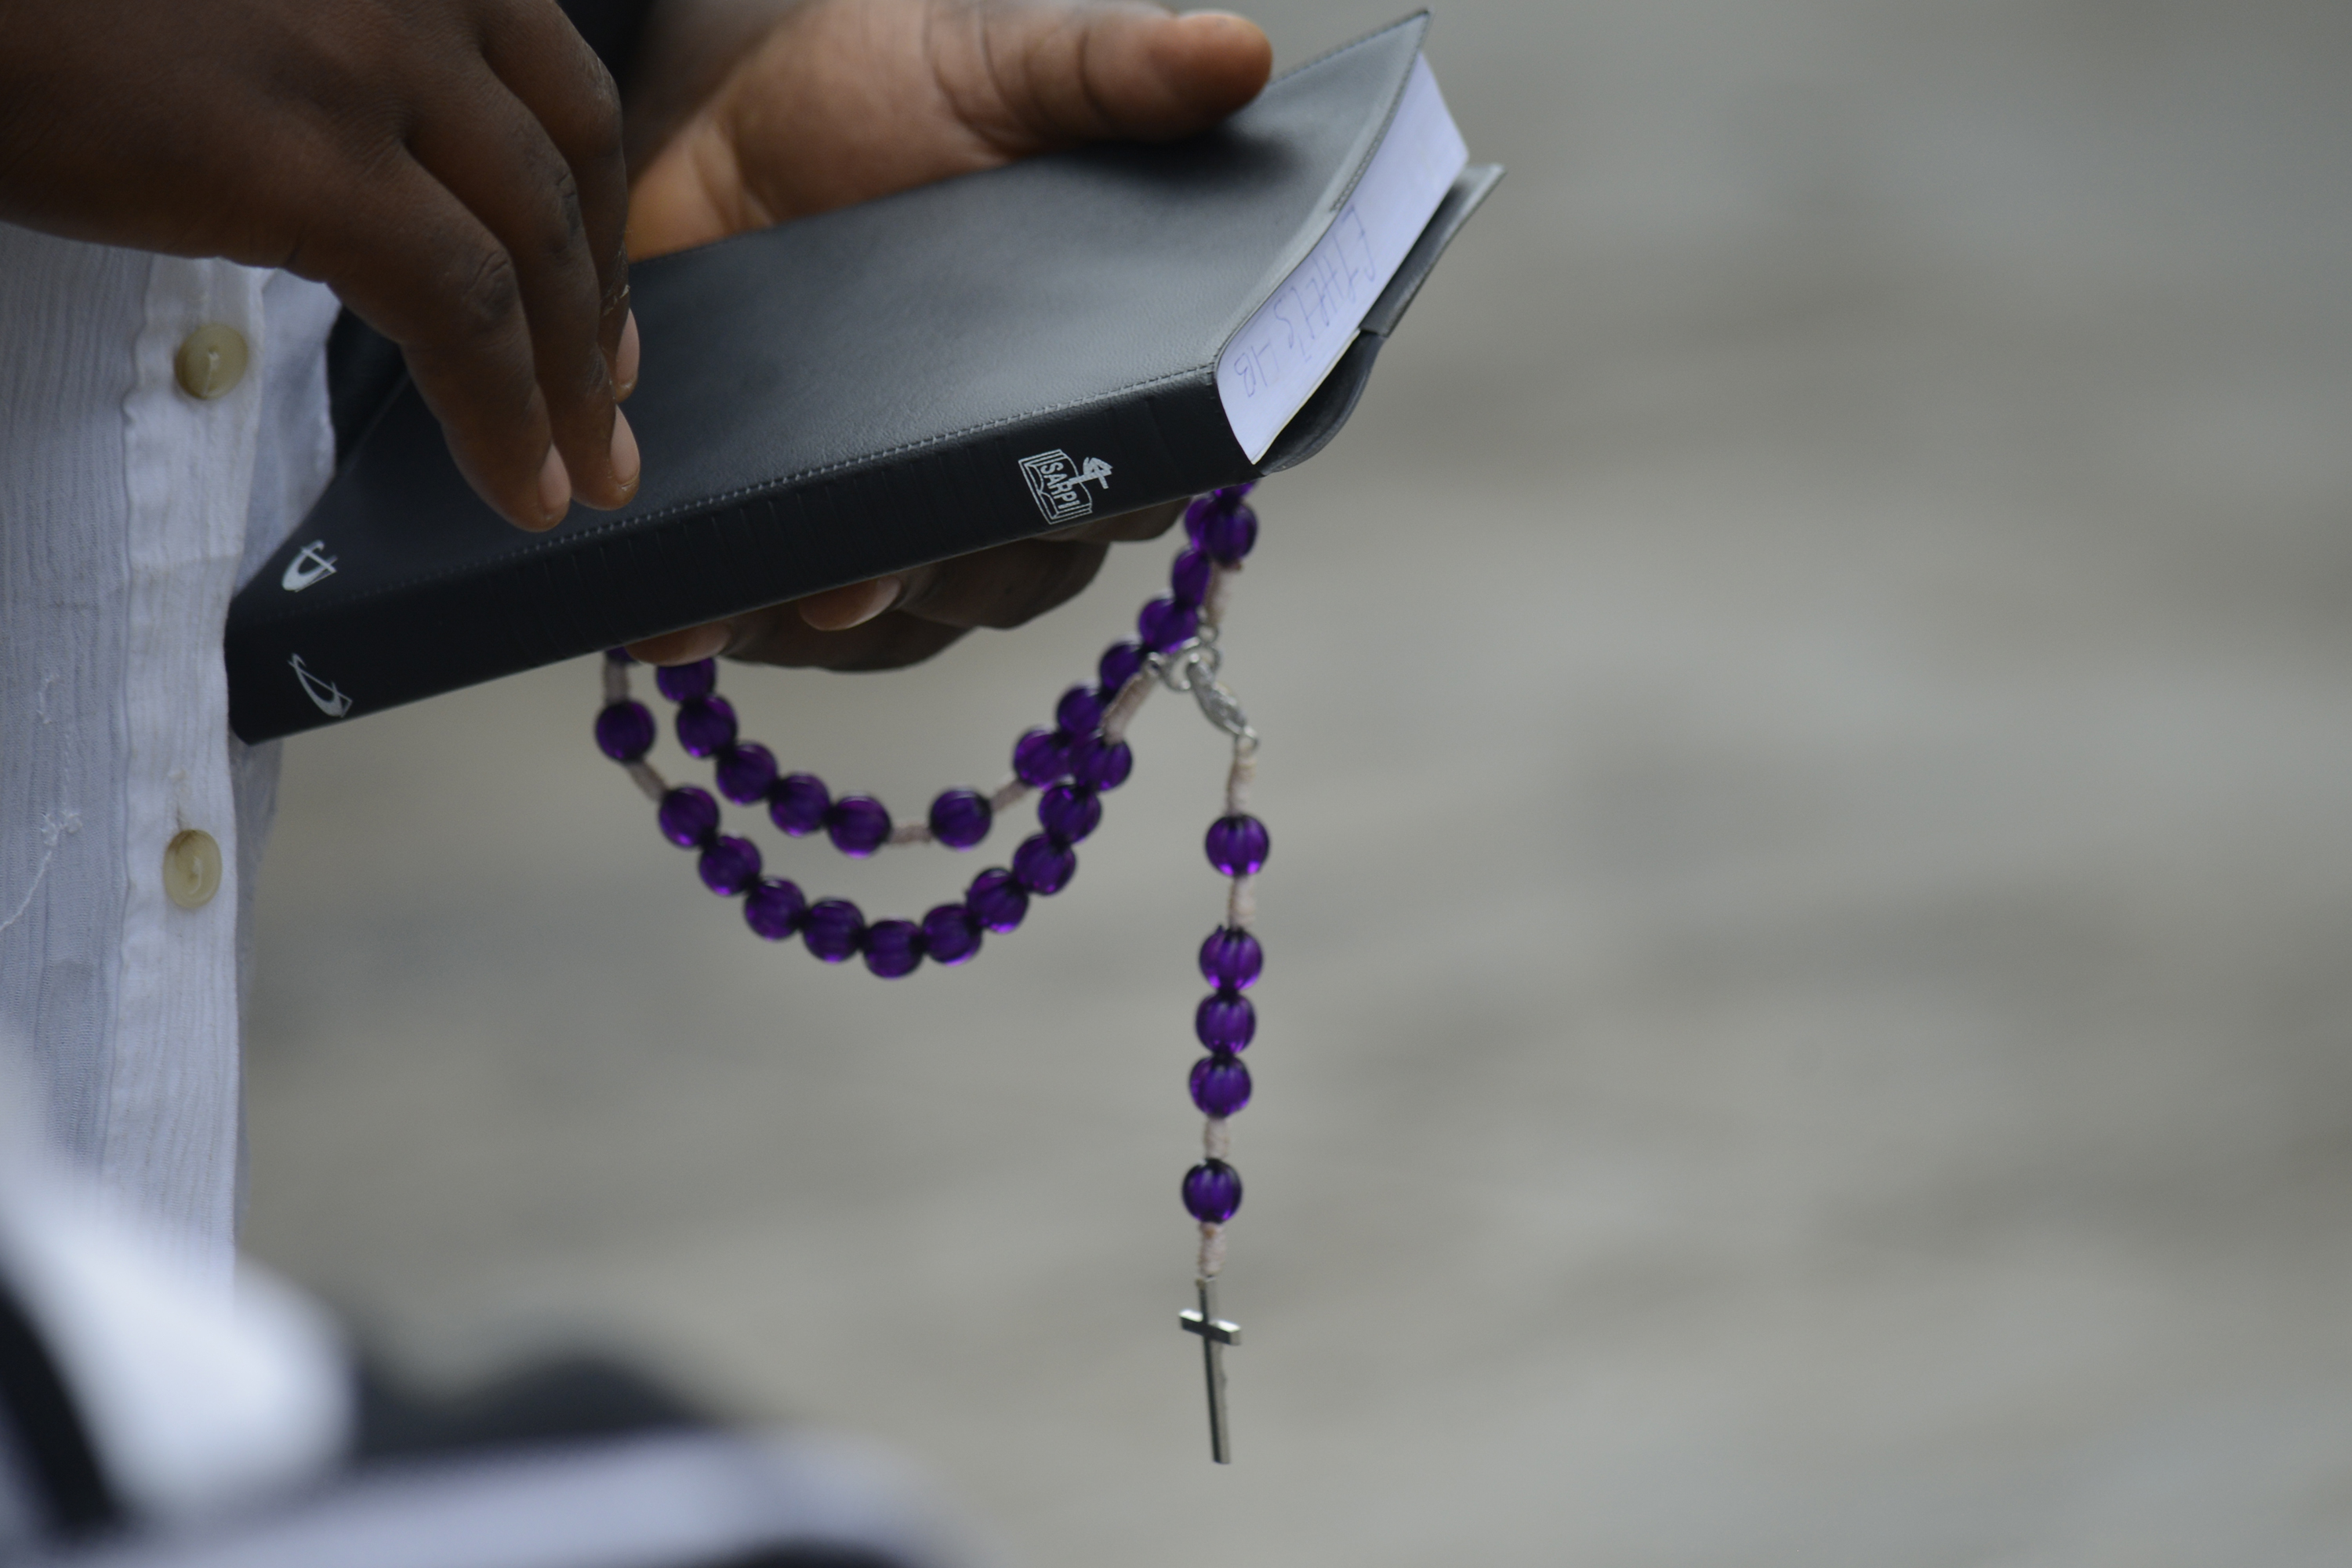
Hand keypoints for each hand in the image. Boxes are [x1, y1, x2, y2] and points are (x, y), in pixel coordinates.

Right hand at [0, 0, 638, 528]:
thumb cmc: (43, 11)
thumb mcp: (240, 20)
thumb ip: (334, 68)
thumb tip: (389, 180)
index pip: (552, 83)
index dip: (595, 212)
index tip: (603, 309)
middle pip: (565, 166)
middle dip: (598, 307)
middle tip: (603, 410)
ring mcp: (369, 52)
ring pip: (534, 247)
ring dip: (566, 383)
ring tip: (580, 474)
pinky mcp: (307, 152)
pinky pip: (461, 310)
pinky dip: (504, 414)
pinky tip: (520, 485)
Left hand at [621, 0, 1269, 668]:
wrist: (740, 108)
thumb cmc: (901, 87)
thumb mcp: (1010, 63)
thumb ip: (1116, 69)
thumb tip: (1235, 55)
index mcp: (1111, 377)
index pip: (1141, 478)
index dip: (1090, 508)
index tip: (1024, 506)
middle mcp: (1028, 473)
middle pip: (1013, 573)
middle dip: (934, 579)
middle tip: (856, 578)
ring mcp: (920, 520)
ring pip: (908, 621)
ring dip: (831, 622)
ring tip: (753, 605)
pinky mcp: (817, 540)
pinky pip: (799, 622)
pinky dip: (747, 623)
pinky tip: (687, 618)